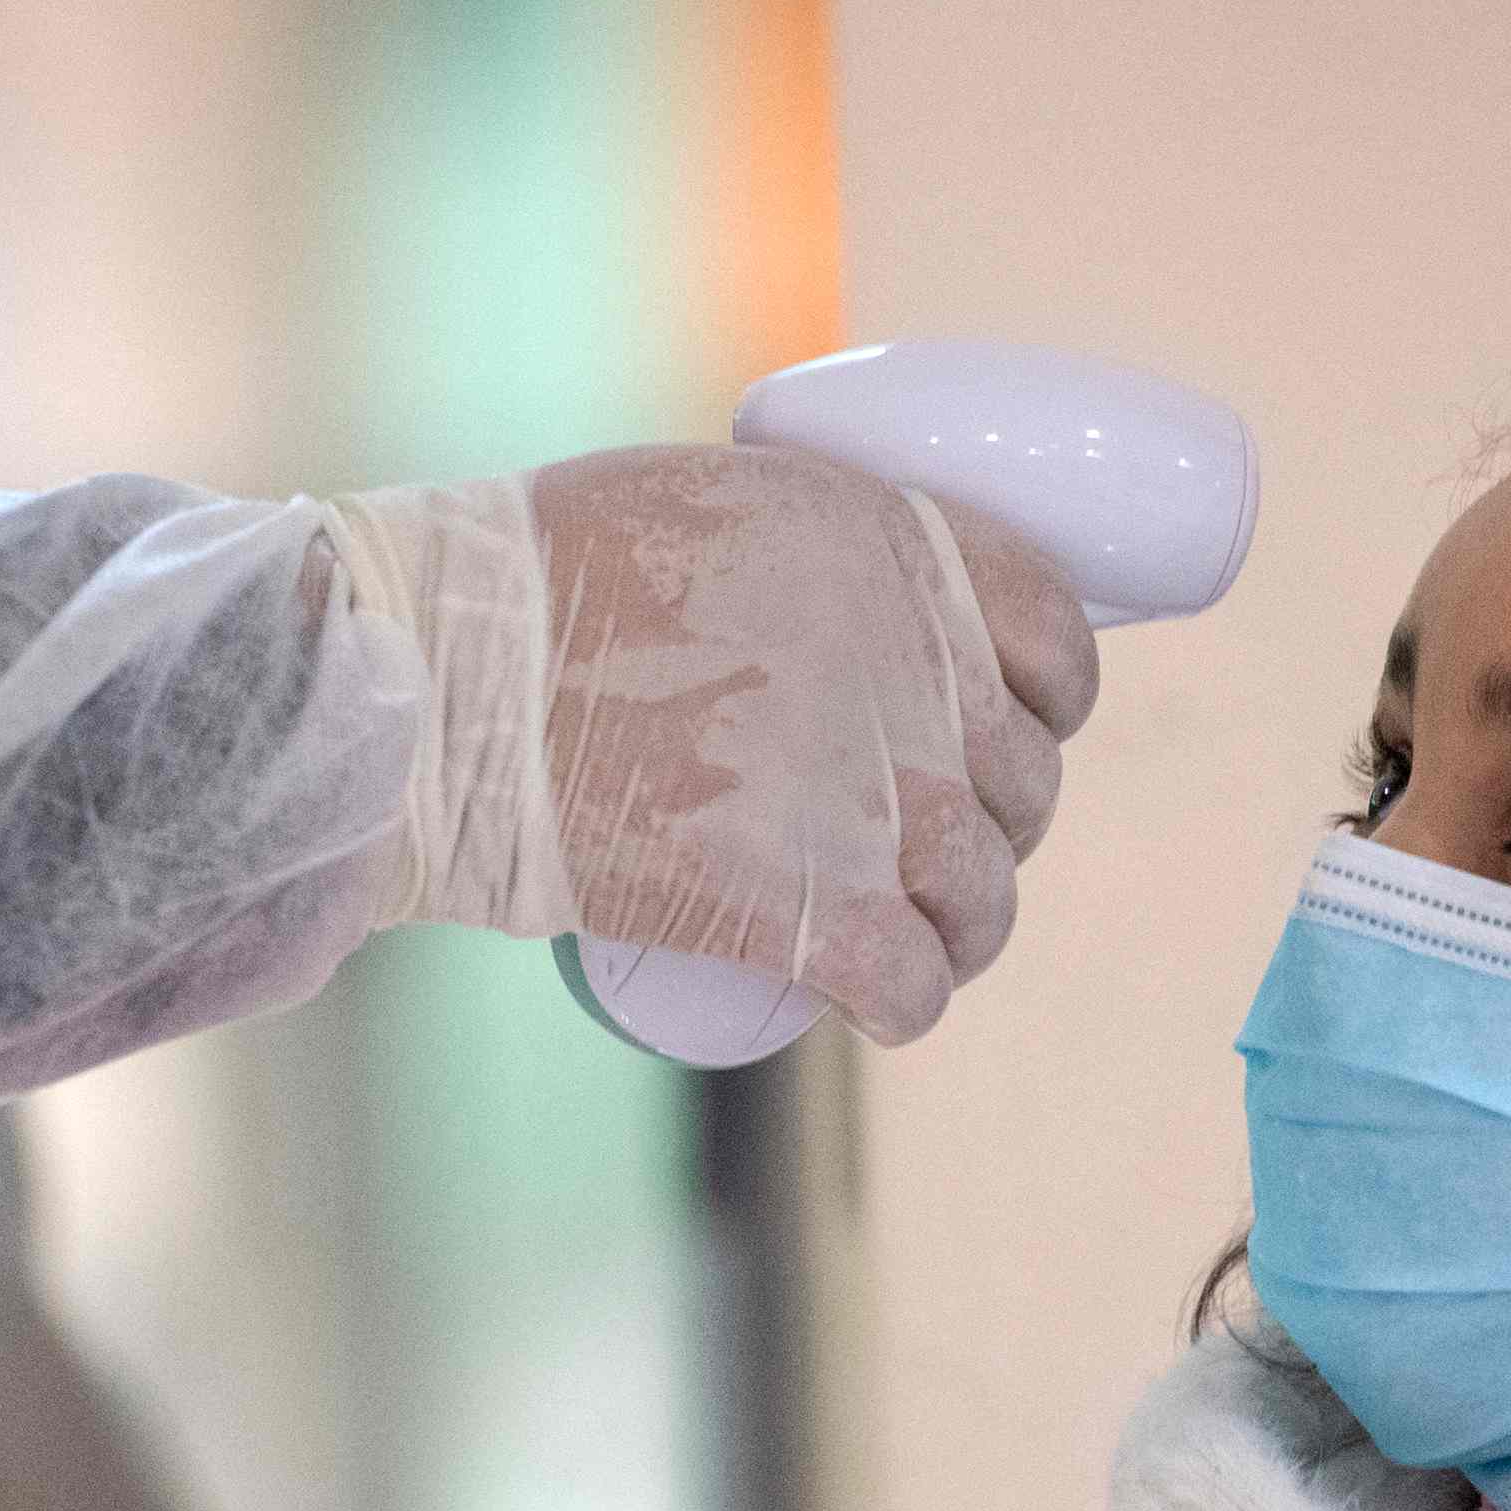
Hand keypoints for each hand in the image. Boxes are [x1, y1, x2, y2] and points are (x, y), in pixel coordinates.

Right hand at [353, 448, 1101, 1046]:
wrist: (448, 676)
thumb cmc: (539, 575)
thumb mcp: (721, 505)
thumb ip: (811, 552)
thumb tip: (837, 609)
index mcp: (908, 554)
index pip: (1062, 648)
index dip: (1044, 707)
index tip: (993, 731)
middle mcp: (923, 676)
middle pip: (1022, 787)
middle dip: (986, 826)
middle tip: (908, 845)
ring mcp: (882, 802)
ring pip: (986, 899)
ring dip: (959, 929)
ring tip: (900, 934)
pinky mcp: (820, 911)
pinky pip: (917, 987)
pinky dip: (905, 1004)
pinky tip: (878, 1005)